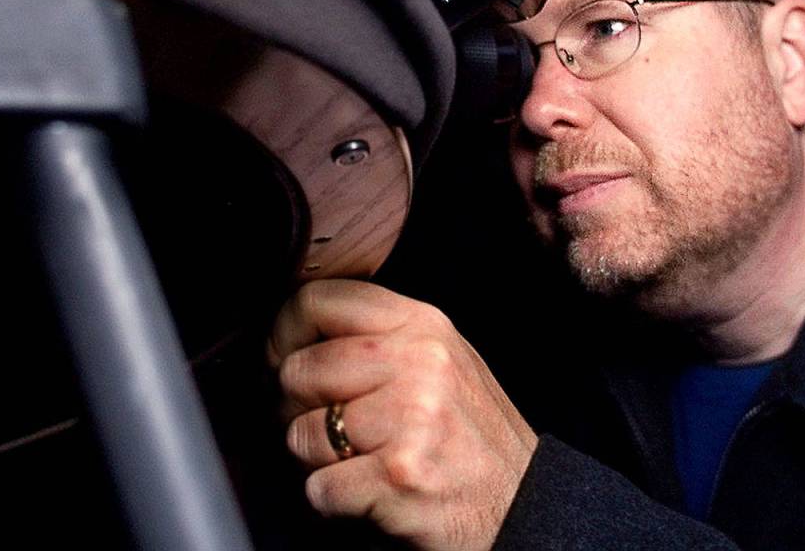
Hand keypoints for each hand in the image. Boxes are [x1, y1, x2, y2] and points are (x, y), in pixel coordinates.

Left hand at [267, 279, 537, 550]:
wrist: (523, 504)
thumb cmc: (469, 435)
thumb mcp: (438, 359)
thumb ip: (377, 337)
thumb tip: (293, 336)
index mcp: (422, 324)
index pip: (320, 299)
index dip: (284, 331)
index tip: (282, 358)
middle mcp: (418, 360)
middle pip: (299, 370)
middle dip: (299, 409)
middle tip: (332, 429)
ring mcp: (411, 416)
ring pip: (301, 433)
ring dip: (318, 460)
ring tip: (360, 461)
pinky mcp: (399, 474)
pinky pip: (318, 487)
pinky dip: (334, 501)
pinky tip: (371, 493)